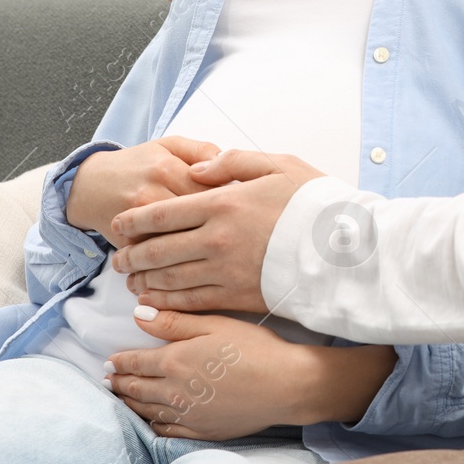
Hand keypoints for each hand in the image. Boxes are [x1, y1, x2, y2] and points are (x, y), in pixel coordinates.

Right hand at [66, 137, 221, 249]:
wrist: (90, 185)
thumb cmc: (137, 164)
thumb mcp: (169, 145)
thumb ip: (202, 150)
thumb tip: (228, 165)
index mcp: (166, 168)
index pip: (212, 188)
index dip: (232, 200)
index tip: (242, 206)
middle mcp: (151, 195)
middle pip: (199, 218)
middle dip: (221, 226)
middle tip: (236, 230)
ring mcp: (138, 223)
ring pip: (181, 242)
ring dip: (203, 247)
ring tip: (219, 246)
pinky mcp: (128, 244)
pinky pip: (161, 258)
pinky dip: (179, 261)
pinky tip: (196, 261)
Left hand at [107, 308, 397, 438]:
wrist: (286, 386)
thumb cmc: (255, 349)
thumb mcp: (215, 325)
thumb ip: (174, 322)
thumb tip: (138, 315)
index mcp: (174, 362)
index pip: (136, 362)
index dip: (120, 361)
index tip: (109, 361)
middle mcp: (174, 392)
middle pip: (136, 388)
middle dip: (120, 383)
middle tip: (109, 380)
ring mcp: (188, 415)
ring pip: (148, 410)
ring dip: (130, 404)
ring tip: (121, 398)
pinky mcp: (203, 430)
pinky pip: (167, 430)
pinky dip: (153, 424)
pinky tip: (150, 420)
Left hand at [112, 151, 324, 312]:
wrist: (346, 248)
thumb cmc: (315, 203)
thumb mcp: (278, 164)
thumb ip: (232, 162)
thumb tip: (196, 170)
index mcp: (223, 202)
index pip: (162, 213)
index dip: (133, 221)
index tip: (118, 226)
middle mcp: (216, 238)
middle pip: (157, 249)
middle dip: (131, 255)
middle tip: (118, 259)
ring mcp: (225, 270)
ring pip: (169, 277)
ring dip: (144, 280)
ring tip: (131, 280)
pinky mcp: (238, 296)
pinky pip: (191, 301)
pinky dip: (166, 302)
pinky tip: (154, 302)